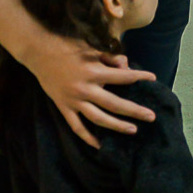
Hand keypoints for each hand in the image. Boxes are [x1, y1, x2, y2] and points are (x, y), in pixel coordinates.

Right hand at [19, 32, 155, 148]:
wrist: (39, 53)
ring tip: (133, 130)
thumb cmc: (68, 48)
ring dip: (117, 126)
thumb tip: (128, 67)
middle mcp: (85, 89)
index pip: (123, 77)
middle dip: (135, 111)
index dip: (140, 77)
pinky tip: (100, 145)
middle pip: (115, 104)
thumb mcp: (92, 49)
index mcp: (94, 72)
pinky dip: (87, 137)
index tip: (153, 78)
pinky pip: (77, 127)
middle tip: (151, 116)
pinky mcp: (64, 107)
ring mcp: (74, 101)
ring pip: (99, 119)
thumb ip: (111, 59)